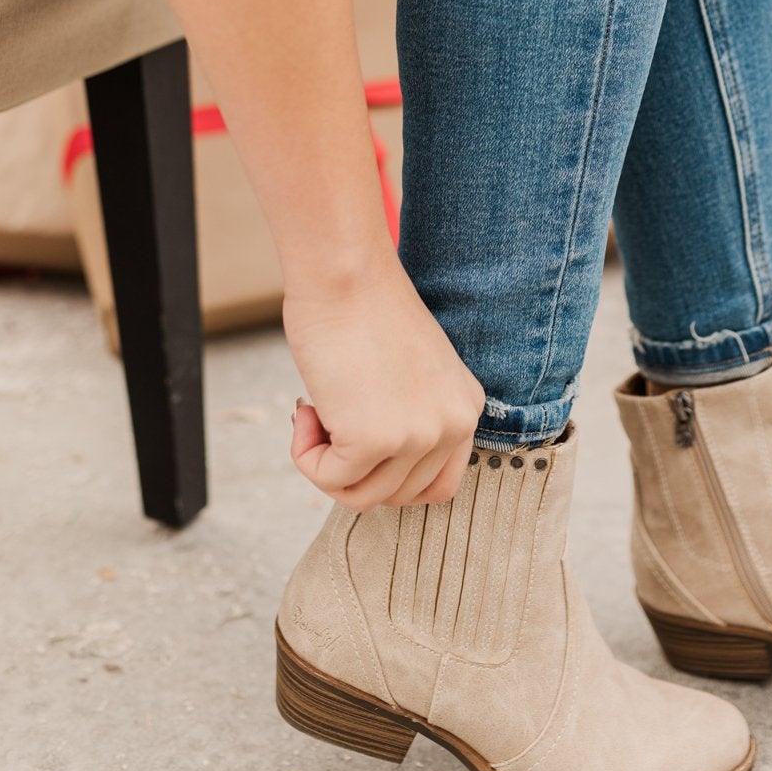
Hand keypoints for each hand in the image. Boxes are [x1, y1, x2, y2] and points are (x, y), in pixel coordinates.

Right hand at [284, 258, 485, 509]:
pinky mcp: (375, 439)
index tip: (358, 439)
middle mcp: (454, 425)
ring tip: (315, 411)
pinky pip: (329, 480)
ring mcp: (419, 435)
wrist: (345, 273)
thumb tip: (371, 468)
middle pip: (398, 496)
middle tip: (329, 421)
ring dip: (325, 464)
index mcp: (466, 407)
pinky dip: (305, 455)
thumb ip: (406, 418)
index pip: (437, 484)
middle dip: (354, 470)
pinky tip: (305, 409)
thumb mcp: (408, 374)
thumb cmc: (363, 309)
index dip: (388, 474)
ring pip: (362, 496)